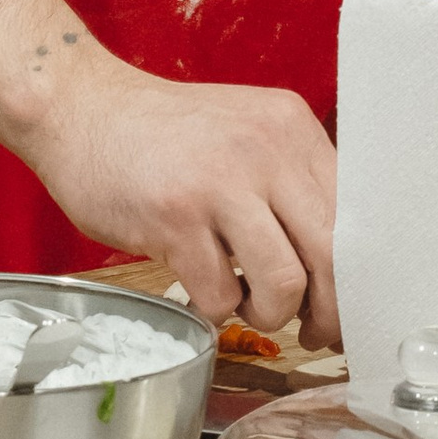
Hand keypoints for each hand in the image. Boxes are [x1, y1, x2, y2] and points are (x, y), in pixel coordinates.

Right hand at [28, 55, 341, 344]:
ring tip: (243, 300)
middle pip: (332, 253)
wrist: (81, 107)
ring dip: (268, 313)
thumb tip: (336, 264)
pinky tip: (199, 281)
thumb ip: (289, 181)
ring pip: (284, 283)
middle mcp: (265, 149)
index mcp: (290, 127)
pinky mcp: (175, 216)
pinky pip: (219, 295)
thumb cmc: (163, 135)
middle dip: (328, 309)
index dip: (356, 274)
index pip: (355, 213)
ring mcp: (220, 182)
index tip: (344, 305)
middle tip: (311, 331)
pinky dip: (213, 306)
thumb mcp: (243, 134)